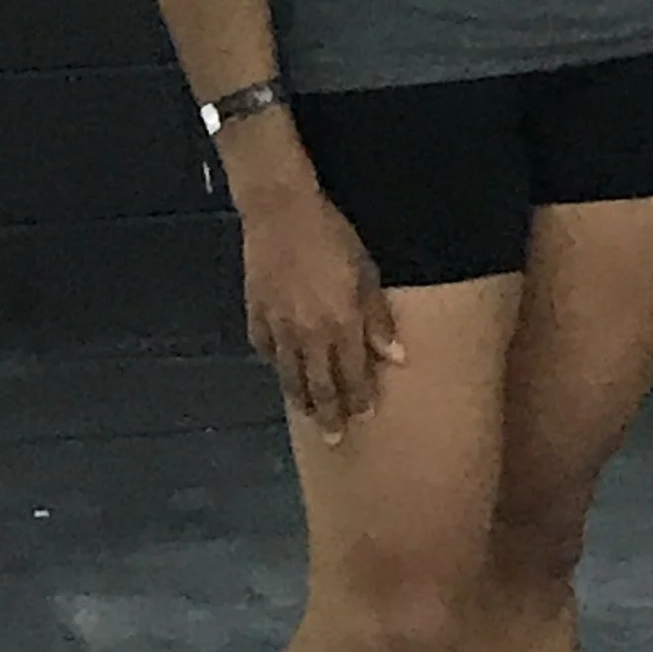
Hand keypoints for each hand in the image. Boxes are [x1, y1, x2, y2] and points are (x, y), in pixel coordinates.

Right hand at [239, 180, 403, 441]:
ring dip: (302, 398)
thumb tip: (397, 358)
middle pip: (320, 384)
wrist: (282, 212)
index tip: (365, 418)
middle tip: (335, 439)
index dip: (359, 398)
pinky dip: (274, 364)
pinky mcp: (256, 313)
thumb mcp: (367, 272)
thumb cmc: (334, 237)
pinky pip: (265, 349)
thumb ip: (379, 318)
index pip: (353, 374)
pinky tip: (280, 372)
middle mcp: (308, 335)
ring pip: (290, 374)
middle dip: (330, 414)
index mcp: (340, 325)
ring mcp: (278, 327)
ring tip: (309, 416)